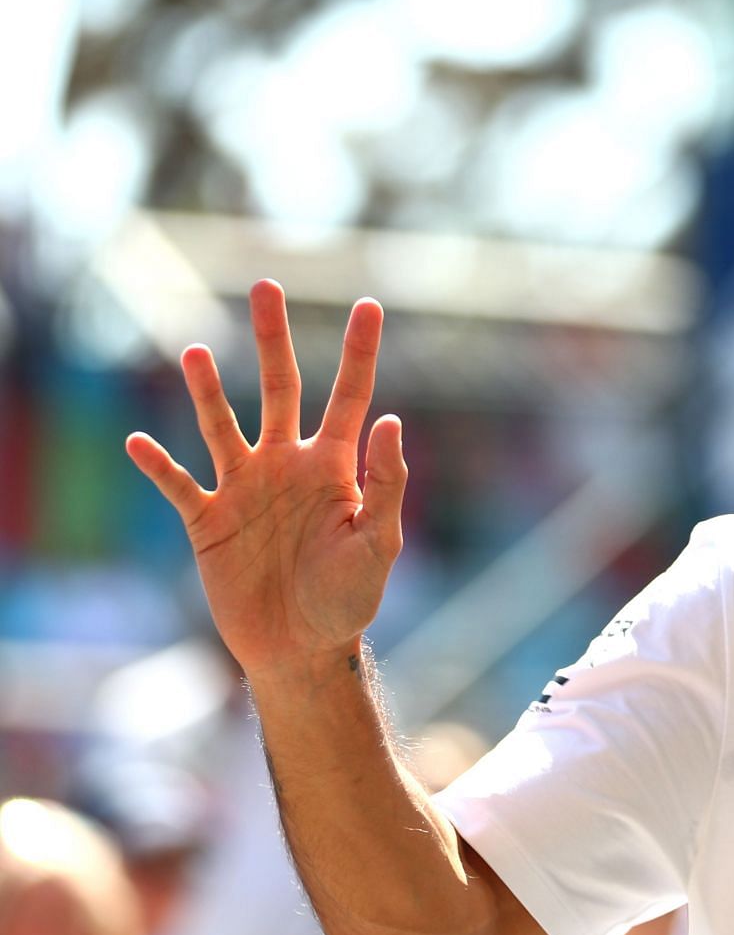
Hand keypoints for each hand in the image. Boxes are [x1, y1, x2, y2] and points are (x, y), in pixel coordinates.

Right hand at [126, 280, 406, 679]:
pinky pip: (179, 485)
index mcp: (334, 466)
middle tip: (267, 287)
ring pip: (222, 425)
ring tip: (193, 352)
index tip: (368, 305)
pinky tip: (138, 442)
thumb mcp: (378, 541)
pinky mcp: (208, 522)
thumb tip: (394, 420)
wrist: (302, 648)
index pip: (350, 396)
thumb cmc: (349, 598)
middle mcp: (287, 465)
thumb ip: (386, 482)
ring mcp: (245, 489)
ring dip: (207, 390)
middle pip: (280, 388)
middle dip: (273, 339)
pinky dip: (159, 466)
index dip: (359, 352)